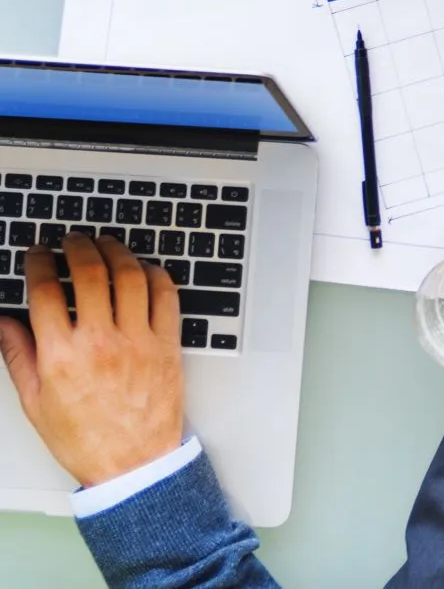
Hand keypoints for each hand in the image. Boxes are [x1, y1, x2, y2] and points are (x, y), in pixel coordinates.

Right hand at [0, 237, 183, 487]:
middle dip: (77, 247)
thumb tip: (3, 323)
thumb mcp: (36, 402)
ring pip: (129, 276)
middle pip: (90, 273)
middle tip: (71, 239)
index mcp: (61, 356)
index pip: (46, 292)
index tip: (36, 253)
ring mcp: (137, 339)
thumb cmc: (83, 438)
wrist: (131, 464)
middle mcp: (100, 341)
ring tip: (105, 244)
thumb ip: (18, 356)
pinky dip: (155, 273)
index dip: (38, 263)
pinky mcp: (167, 342)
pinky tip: (143, 268)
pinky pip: (165, 294)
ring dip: (116, 252)